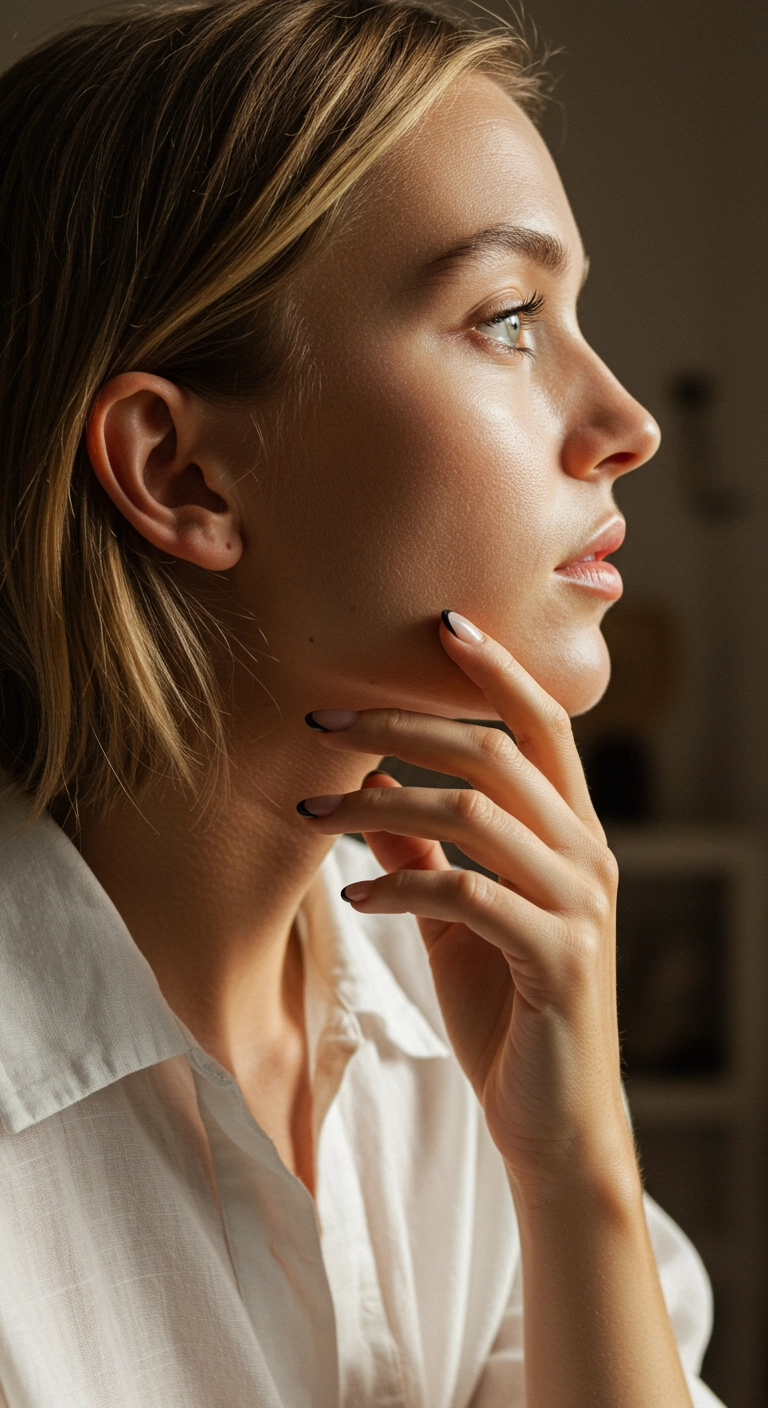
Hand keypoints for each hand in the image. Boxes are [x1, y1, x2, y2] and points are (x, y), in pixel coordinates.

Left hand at [299, 612, 635, 1193]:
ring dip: (381, 801)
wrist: (555, 1123)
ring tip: (314, 811)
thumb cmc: (510, 1010)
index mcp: (573, 834)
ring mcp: (579, 906)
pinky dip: (400, 882)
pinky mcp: (557, 958)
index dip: (496, 668)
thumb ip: (430, 849)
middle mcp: (587, 856)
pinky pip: (467, 894)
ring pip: (478, 813)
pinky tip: (355, 894)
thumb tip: (373, 789)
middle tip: (323, 719)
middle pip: (499, 751)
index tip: (440, 623)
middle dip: (403, 722)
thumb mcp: (459, 918)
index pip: (543, 725)